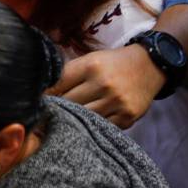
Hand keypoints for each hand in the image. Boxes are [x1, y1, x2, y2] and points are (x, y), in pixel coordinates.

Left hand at [49, 44, 164, 127]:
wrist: (149, 66)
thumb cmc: (110, 64)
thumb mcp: (89, 60)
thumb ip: (67, 75)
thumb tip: (41, 94)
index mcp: (90, 66)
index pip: (58, 84)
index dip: (45, 94)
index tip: (38, 100)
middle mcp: (104, 83)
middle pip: (68, 103)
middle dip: (57, 108)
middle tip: (49, 112)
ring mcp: (117, 101)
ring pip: (83, 118)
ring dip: (73, 119)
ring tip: (66, 118)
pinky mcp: (127, 116)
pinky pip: (101, 127)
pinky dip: (92, 126)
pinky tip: (87, 123)